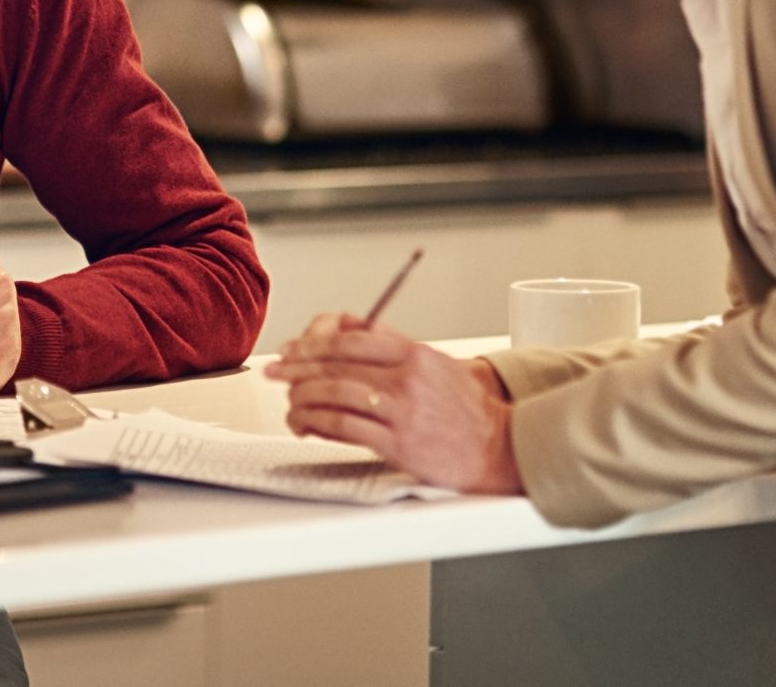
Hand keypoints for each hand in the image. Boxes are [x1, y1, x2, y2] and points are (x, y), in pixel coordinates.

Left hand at [267, 313, 523, 495]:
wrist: (500, 448)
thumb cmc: (467, 409)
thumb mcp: (436, 362)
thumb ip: (393, 344)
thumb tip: (348, 326)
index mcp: (415, 353)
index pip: (351, 338)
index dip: (314, 342)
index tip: (293, 348)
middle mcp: (406, 378)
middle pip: (336, 364)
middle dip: (297, 367)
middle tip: (276, 371)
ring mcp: (401, 411)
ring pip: (334, 394)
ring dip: (302, 397)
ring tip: (291, 401)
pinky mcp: (397, 443)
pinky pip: (342, 427)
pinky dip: (316, 422)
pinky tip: (304, 423)